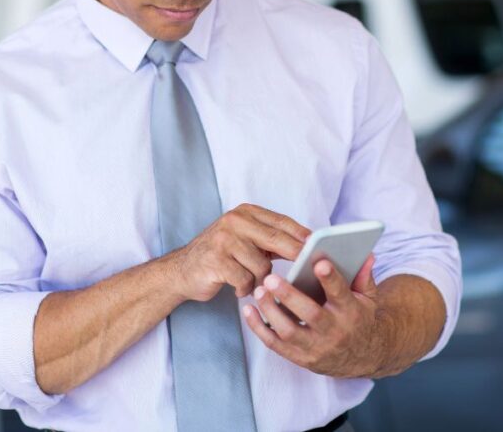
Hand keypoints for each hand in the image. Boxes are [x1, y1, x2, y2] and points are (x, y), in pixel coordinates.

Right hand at [168, 203, 310, 301]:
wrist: (181, 271)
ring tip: (249, 282)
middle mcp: (234, 222)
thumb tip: (307, 246)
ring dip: (259, 280)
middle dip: (296, 256)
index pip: (282, 222)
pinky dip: (245, 289)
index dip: (303, 235)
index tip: (321, 247)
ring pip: (262, 266)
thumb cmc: (220, 257)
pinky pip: (246, 280)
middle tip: (309, 269)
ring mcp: (224, 240)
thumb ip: (271, 239)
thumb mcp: (245, 240)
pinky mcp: (216, 261)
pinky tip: (237, 288)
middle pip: (276, 240)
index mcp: (245, 213)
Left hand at [243, 253, 382, 377]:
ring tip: (259, 291)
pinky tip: (249, 310)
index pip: (341, 294)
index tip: (319, 262)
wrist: (362, 357)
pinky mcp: (300, 358)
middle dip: (289, 296)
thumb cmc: (360, 319)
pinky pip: (275, 344)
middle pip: (310, 315)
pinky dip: (259, 328)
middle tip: (271, 278)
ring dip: (271, 311)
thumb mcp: (368, 298)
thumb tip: (365, 253)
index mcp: (351, 313)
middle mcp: (334, 332)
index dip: (330, 279)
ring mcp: (316, 347)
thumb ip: (363, 276)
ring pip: (289, 332)